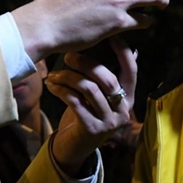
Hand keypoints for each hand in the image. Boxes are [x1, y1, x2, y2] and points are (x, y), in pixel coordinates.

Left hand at [44, 35, 137, 175]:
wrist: (74, 147)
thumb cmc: (86, 114)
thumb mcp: (99, 96)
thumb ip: (108, 77)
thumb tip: (131, 50)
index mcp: (128, 98)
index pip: (131, 69)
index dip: (123, 50)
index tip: (110, 35)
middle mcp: (123, 110)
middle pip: (106, 78)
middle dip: (85, 63)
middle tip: (67, 56)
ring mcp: (109, 121)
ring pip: (89, 89)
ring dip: (68, 77)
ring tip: (53, 74)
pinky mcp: (93, 129)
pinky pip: (75, 102)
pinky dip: (61, 90)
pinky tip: (52, 85)